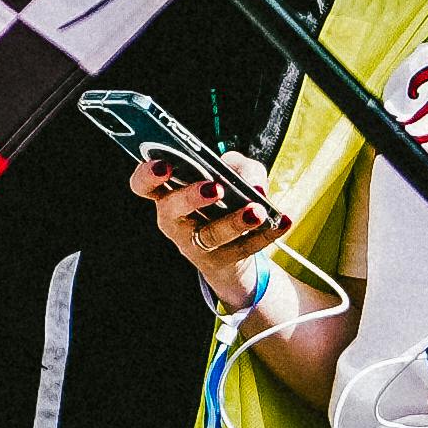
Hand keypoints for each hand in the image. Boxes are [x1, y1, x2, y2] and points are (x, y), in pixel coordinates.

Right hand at [139, 155, 281, 301]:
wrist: (235, 249)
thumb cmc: (226, 200)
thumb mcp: (232, 173)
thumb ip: (240, 167)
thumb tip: (253, 185)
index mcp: (168, 194)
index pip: (143, 185)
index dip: (147, 175)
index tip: (165, 165)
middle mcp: (175, 221)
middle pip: (171, 210)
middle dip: (191, 197)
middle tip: (215, 188)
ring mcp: (196, 245)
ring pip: (210, 235)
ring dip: (234, 221)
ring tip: (257, 210)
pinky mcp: (222, 262)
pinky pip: (245, 248)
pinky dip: (268, 234)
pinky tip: (283, 220)